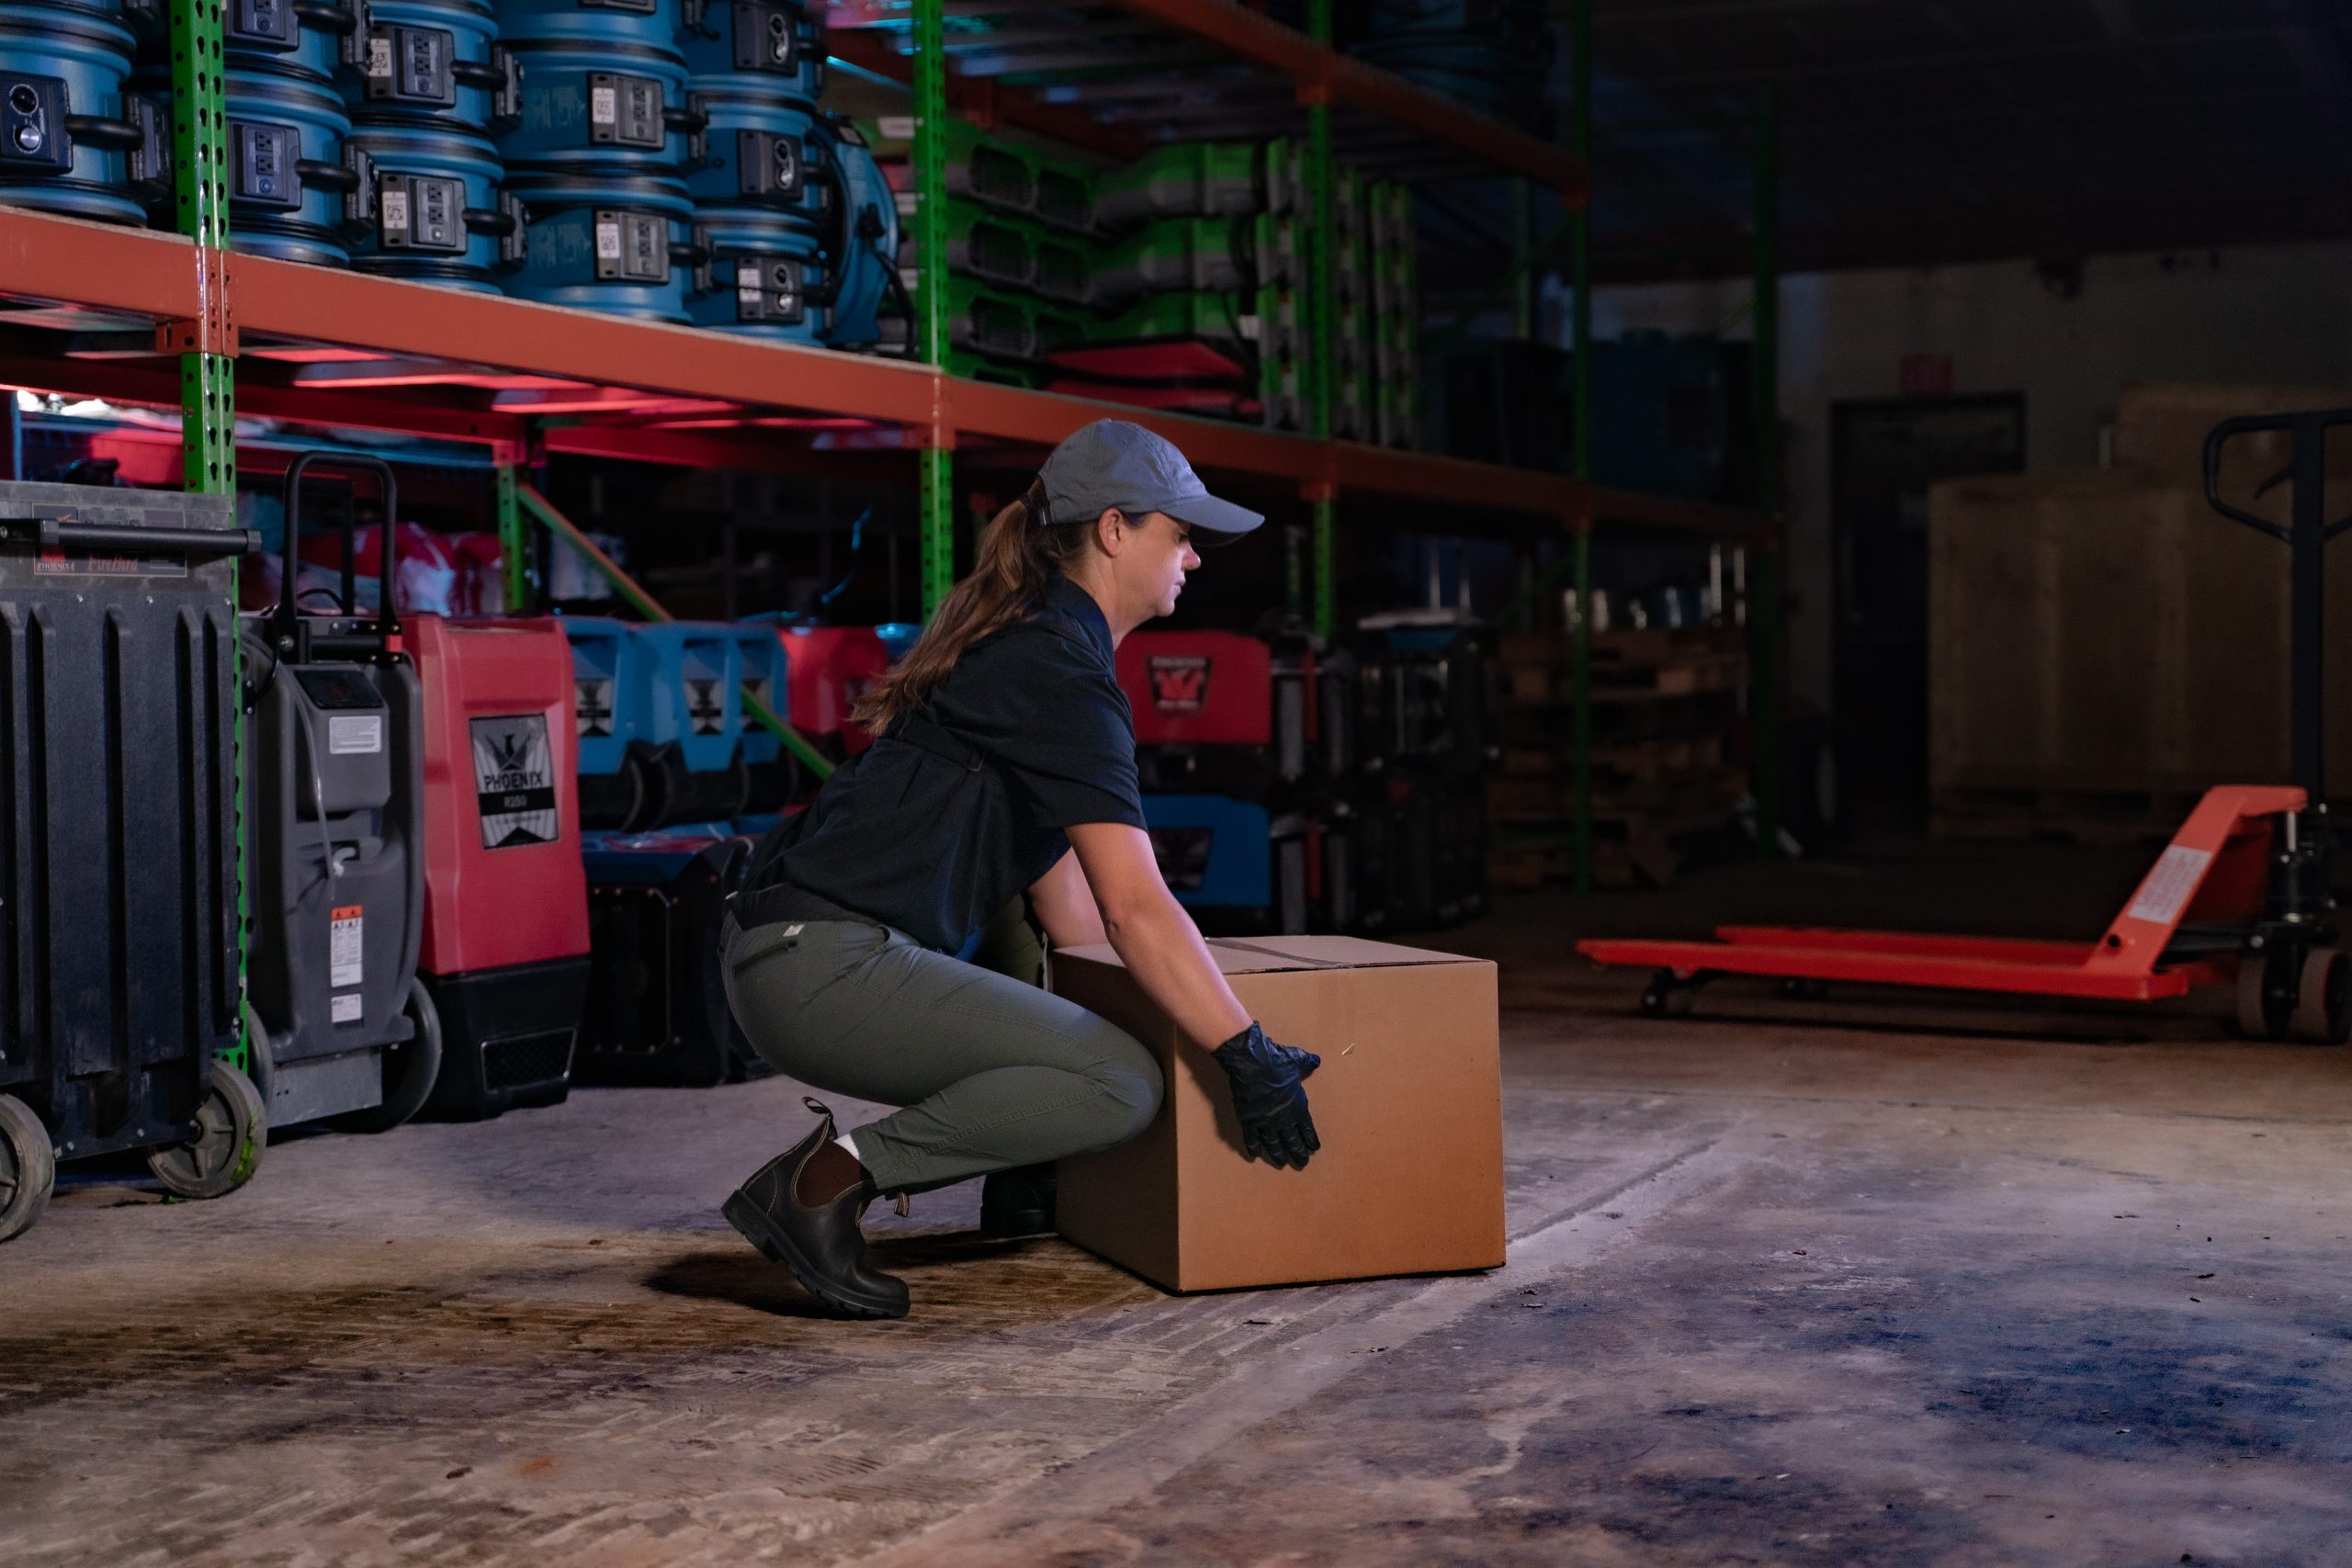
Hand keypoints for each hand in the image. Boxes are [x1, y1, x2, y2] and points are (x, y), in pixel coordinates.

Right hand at [1211, 1022, 1321, 1169]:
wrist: (1252, 1062)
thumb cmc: (1277, 1061)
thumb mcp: (1297, 1060)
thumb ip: (1307, 1063)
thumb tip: (1316, 1060)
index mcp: (1298, 1108)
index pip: (1307, 1129)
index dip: (1310, 1140)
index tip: (1313, 1148)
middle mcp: (1283, 1120)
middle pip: (1292, 1141)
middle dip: (1298, 1153)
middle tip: (1301, 1162)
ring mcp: (1265, 1122)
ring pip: (1273, 1144)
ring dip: (1277, 1154)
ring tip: (1281, 1162)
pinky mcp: (1248, 1120)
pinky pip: (1251, 1138)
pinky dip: (1253, 1147)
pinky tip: (1254, 1154)